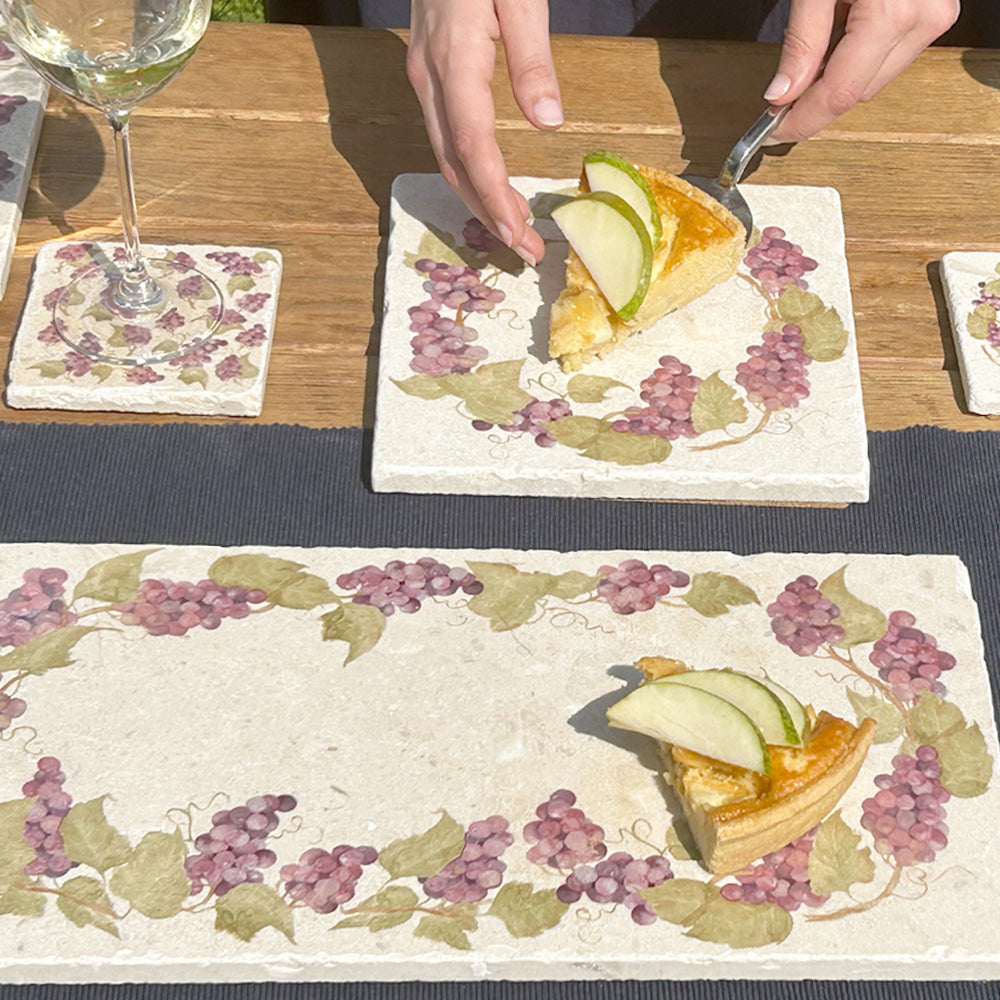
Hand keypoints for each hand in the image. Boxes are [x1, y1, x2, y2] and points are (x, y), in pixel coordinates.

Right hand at [407, 0, 563, 264]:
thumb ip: (533, 61)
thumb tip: (549, 123)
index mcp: (454, 60)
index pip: (474, 147)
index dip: (495, 198)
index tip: (520, 235)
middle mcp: (429, 78)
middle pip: (454, 164)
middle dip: (488, 214)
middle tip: (523, 251)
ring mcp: (423, 77)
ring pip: (446, 155)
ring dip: (477, 199)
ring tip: (512, 230)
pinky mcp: (428, 73)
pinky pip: (445, 136)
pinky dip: (468, 172)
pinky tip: (489, 187)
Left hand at [764, 0, 959, 143]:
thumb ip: (801, 42)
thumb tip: (781, 94)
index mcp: (895, 13)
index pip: (841, 94)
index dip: (803, 120)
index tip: (773, 132)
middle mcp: (923, 19)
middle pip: (858, 93)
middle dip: (816, 102)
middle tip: (778, 104)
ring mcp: (934, 17)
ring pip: (874, 80)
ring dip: (838, 80)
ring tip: (811, 59)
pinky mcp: (934, 13)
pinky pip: (888, 58)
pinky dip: (856, 60)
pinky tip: (839, 40)